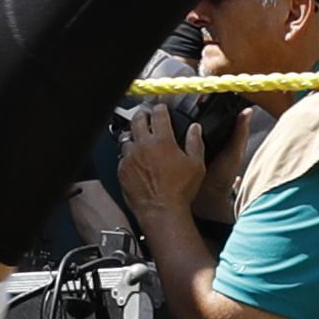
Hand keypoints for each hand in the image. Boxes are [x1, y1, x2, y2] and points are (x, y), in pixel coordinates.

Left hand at [112, 105, 198, 223]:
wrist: (161, 211)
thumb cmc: (180, 191)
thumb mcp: (196, 165)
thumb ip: (195, 143)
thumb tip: (195, 128)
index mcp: (163, 141)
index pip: (159, 114)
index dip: (160, 108)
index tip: (161, 108)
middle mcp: (144, 145)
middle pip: (138, 120)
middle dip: (142, 115)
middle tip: (146, 116)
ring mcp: (130, 157)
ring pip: (127, 138)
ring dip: (133, 136)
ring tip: (139, 138)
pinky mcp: (122, 169)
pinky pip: (122, 156)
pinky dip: (128, 155)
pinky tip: (134, 159)